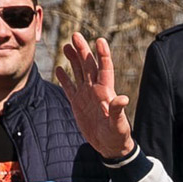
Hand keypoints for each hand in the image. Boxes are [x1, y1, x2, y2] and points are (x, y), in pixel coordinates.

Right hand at [55, 35, 136, 161]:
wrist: (109, 146)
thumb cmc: (118, 136)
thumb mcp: (119, 125)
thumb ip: (118, 111)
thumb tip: (123, 98)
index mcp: (106, 92)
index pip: (105, 69)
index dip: (103, 55)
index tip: (100, 40)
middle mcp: (96, 90)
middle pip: (88, 65)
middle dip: (82, 50)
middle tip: (76, 35)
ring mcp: (86, 96)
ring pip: (78, 73)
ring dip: (73, 59)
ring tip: (66, 46)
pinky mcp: (77, 104)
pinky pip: (69, 88)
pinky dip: (64, 79)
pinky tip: (59, 68)